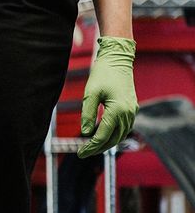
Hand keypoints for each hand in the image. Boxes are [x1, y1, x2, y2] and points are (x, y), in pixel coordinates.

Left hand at [78, 36, 137, 157]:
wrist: (117, 60)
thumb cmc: (102, 74)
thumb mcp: (90, 94)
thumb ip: (88, 114)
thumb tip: (86, 132)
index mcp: (118, 110)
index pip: (103, 135)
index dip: (91, 146)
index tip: (80, 153)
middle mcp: (128, 113)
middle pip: (114, 139)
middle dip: (99, 148)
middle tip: (84, 153)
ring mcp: (132, 111)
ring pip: (121, 134)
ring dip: (107, 142)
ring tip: (92, 147)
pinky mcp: (132, 107)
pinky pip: (124, 127)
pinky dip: (114, 134)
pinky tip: (104, 135)